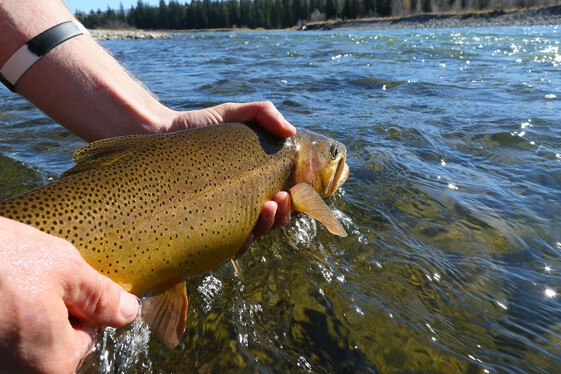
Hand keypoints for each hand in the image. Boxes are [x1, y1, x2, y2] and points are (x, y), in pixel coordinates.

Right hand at [0, 217, 140, 373]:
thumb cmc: (2, 261)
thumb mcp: (65, 270)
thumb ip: (102, 297)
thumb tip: (129, 312)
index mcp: (50, 365)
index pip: (87, 339)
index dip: (80, 305)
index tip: (61, 282)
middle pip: (54, 342)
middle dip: (50, 309)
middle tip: (29, 279)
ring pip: (26, 337)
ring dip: (24, 310)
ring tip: (9, 282)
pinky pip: (5, 334)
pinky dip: (6, 312)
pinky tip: (0, 289)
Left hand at [167, 101, 295, 257]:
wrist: (158, 135)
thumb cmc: (197, 126)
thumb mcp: (232, 114)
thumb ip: (263, 113)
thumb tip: (291, 133)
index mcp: (253, 183)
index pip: (282, 199)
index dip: (294, 200)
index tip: (294, 189)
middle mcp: (241, 203)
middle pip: (272, 221)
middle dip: (282, 214)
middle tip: (280, 198)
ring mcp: (222, 217)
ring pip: (253, 236)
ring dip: (266, 226)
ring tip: (267, 206)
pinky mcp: (201, 228)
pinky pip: (225, 248)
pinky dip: (240, 245)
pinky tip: (245, 232)